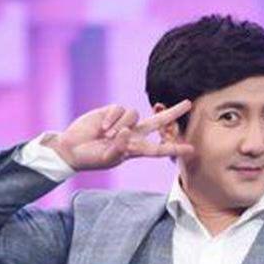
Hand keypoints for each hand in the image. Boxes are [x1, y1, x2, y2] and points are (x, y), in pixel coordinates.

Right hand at [44, 100, 193, 170]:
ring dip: (121, 124)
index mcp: (136, 149)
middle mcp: (133, 134)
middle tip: (188, 104)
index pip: (159, 148)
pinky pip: (120, 109)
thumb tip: (127, 131)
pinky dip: (112, 118)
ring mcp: (123, 122)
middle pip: (158, 121)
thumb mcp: (108, 158)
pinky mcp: (111, 112)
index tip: (191, 149)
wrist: (72, 149)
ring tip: (107, 135)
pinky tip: (102, 128)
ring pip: (134, 114)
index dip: (175, 148)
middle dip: (173, 112)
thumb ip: (120, 147)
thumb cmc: (92, 158)